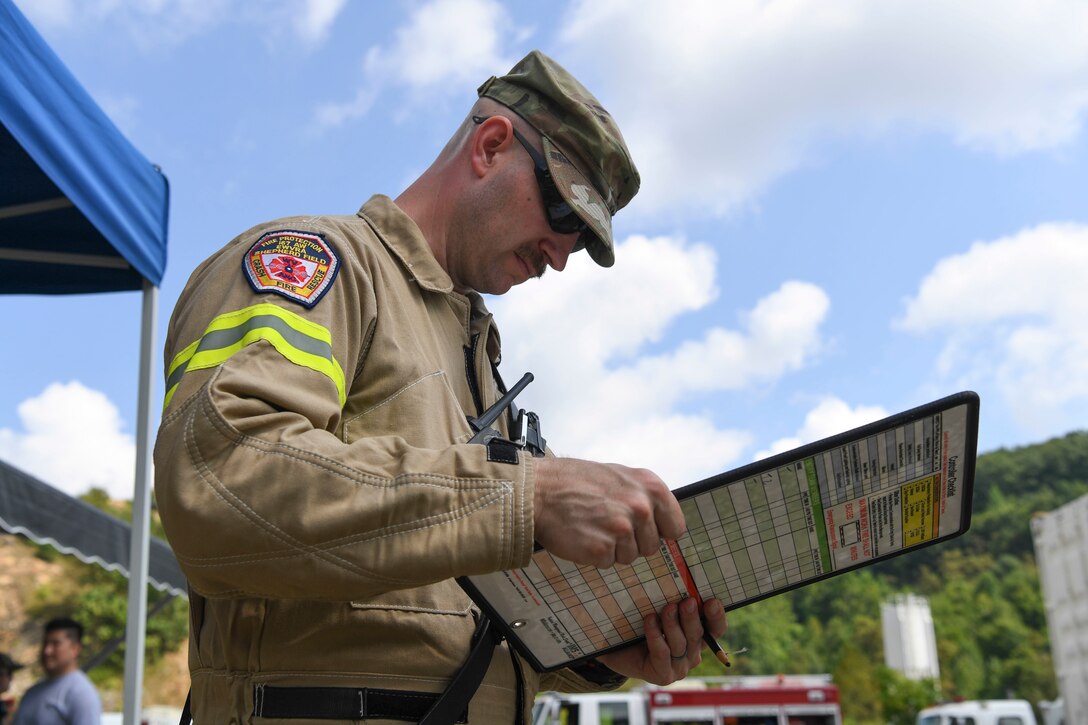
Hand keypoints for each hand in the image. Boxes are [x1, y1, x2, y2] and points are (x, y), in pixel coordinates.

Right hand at [532, 457, 684, 567]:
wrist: (540, 490)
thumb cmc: (575, 481)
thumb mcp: (619, 475)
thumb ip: (644, 496)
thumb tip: (661, 518)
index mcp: (650, 486)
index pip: (675, 526)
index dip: (660, 531)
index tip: (646, 531)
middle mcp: (641, 507)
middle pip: (652, 546)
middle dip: (632, 541)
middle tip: (607, 524)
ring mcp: (622, 529)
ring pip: (630, 557)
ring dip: (613, 549)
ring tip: (593, 526)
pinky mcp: (602, 549)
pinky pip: (608, 563)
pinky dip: (595, 555)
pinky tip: (584, 535)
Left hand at [596, 597, 726, 685]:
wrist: (616, 649)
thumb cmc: (640, 625)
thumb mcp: (658, 609)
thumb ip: (672, 600)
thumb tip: (680, 575)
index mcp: (697, 637)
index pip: (716, 629)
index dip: (716, 616)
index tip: (712, 601)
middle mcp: (692, 654)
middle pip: (698, 635)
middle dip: (693, 617)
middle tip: (687, 601)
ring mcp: (679, 667)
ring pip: (681, 644)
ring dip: (673, 624)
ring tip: (667, 607)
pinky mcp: (663, 675)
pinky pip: (663, 654)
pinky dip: (656, 636)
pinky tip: (649, 620)